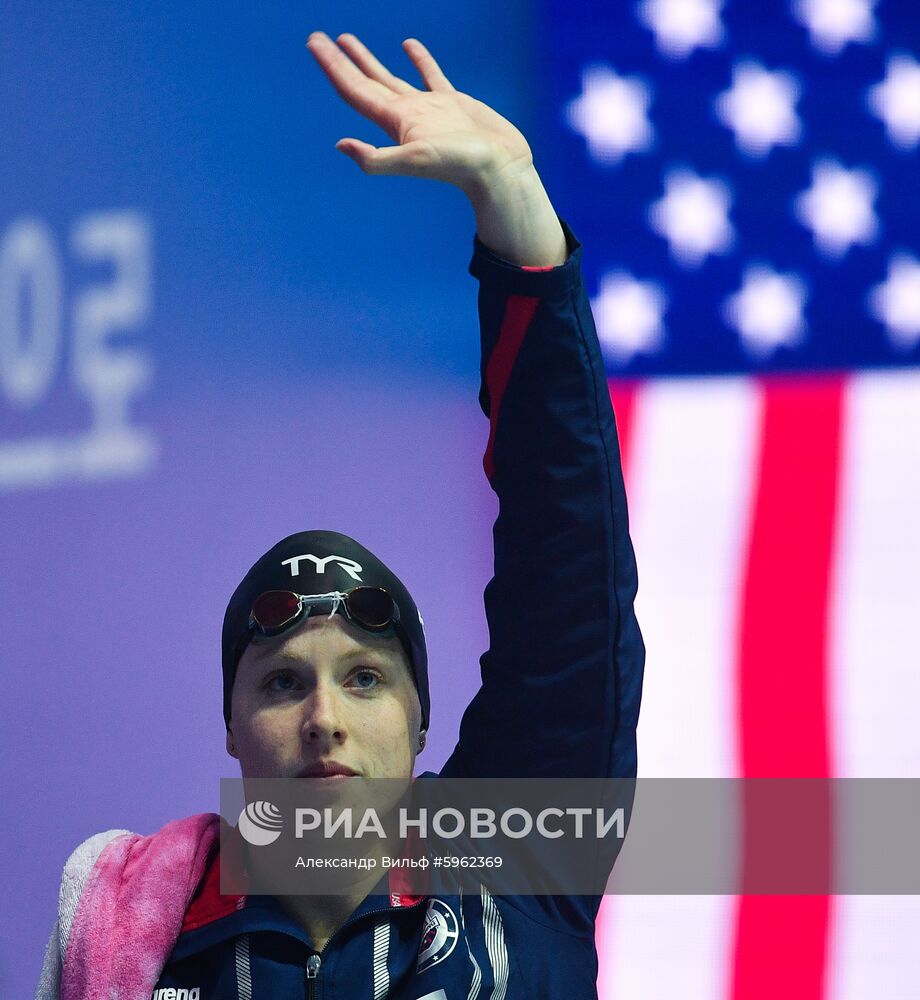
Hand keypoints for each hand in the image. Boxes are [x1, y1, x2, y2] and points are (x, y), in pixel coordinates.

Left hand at [305, 32, 534, 194]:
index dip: (332, 66)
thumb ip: (377, 158)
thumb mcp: (414, 160)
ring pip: (391, 78)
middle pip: (365, 82)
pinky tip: (409, 45)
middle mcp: (406, 114)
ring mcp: (429, 109)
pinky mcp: (453, 104)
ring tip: (349, 41)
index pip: (354, 90)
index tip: (314, 42)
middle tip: (319, 38)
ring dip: (369, 61)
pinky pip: (430, 75)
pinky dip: (419, 59)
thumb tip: (341, 145)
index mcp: (395, 121)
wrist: (500, 170)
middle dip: (342, 60)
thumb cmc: (460, 165)